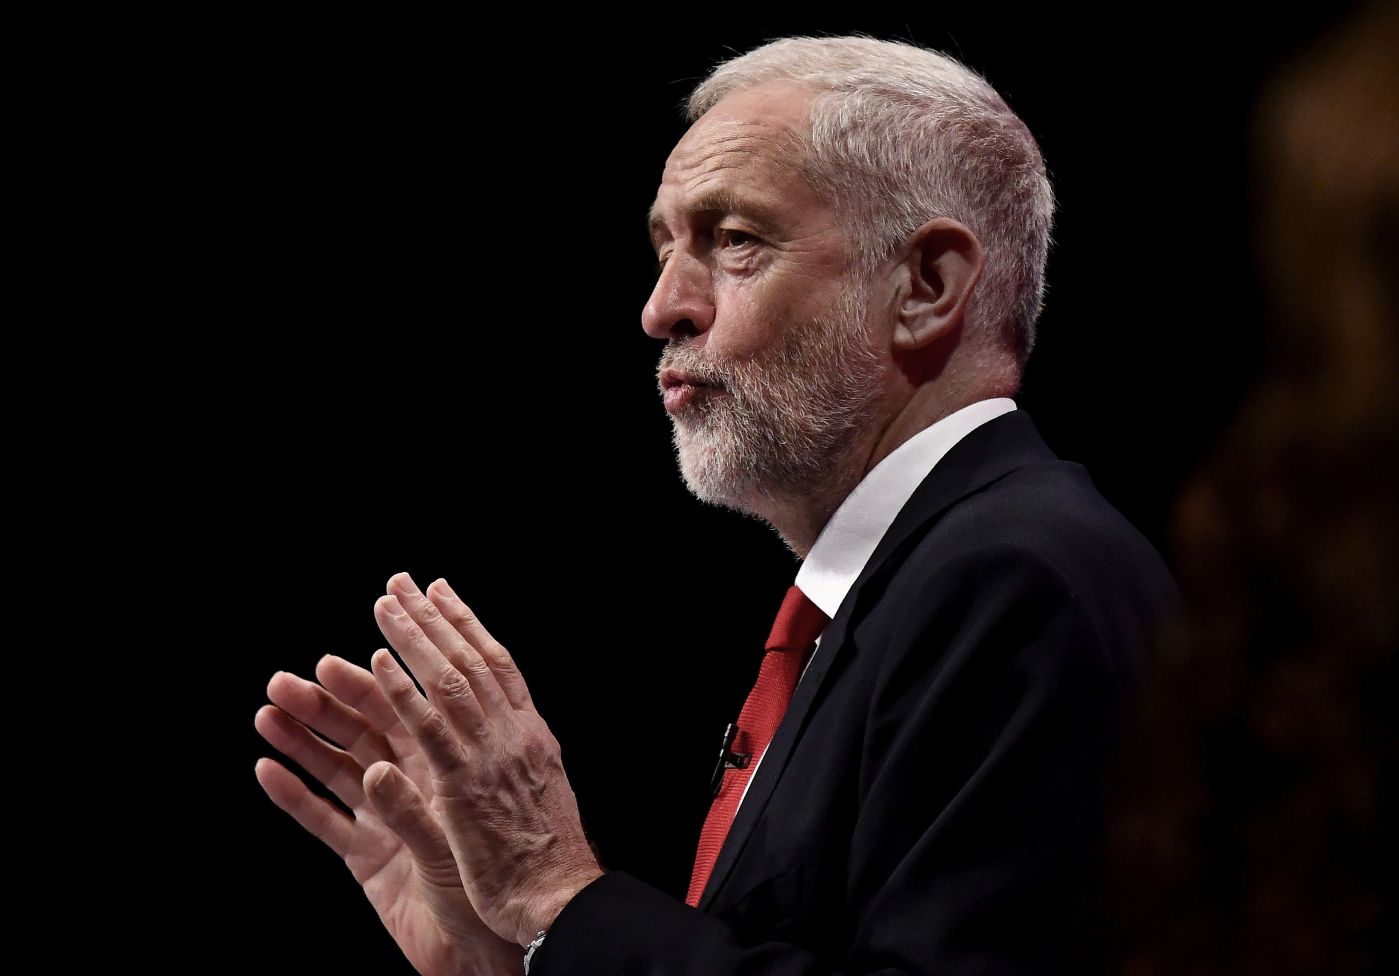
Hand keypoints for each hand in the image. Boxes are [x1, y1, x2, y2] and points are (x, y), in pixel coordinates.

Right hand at [255, 654, 523, 975]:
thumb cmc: (494, 885)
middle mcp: (413, 784)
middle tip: (284, 683)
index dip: (367, 687)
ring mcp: (385, 818)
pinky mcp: (365, 856)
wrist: (487, 948)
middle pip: (362, 733)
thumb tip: (375, 772)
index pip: (402, 715)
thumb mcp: (454, 844)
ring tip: (267, 714)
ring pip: (336, 769)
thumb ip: (413, 811)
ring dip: (300, 741)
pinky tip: (267, 769)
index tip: (330, 663)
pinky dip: (294, 796)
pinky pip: (324, 820)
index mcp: (444, 765)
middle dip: (323, 706)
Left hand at [370, 572, 604, 947]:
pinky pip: (426, 731)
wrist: (561, 899)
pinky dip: (403, 693)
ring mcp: (488, 758)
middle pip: (468, 661)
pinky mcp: (462, 788)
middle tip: (403, 583)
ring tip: (384, 605)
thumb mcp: (541, 792)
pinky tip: (378, 664)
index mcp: (530, 736)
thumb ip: (518, 757)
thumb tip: (508, 729)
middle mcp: (512, 735)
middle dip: (434, 618)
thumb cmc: (549, 859)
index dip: (467, 625)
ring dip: (413, 640)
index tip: (442, 593)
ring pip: (447, 683)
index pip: (497, 665)